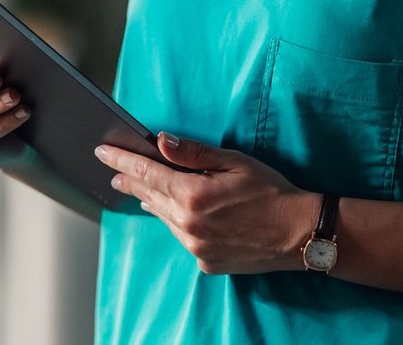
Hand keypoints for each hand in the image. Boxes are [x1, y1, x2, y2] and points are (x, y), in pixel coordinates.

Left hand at [96, 133, 315, 274]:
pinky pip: (182, 237)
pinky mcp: (206, 262)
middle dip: (130, 181)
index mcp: (192, 195)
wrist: (301, 234)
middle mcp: (188, 225)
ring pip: (164, 218)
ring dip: (153, 202)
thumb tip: (159, 141)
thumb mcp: (233, 162)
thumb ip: (192, 153)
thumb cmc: (271, 191)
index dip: (121, 161)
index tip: (102, 152)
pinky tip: (179, 214)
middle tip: (114, 171)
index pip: (145, 173)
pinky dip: (177, 222)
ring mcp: (196, 247)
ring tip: (142, 190)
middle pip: (149, 196)